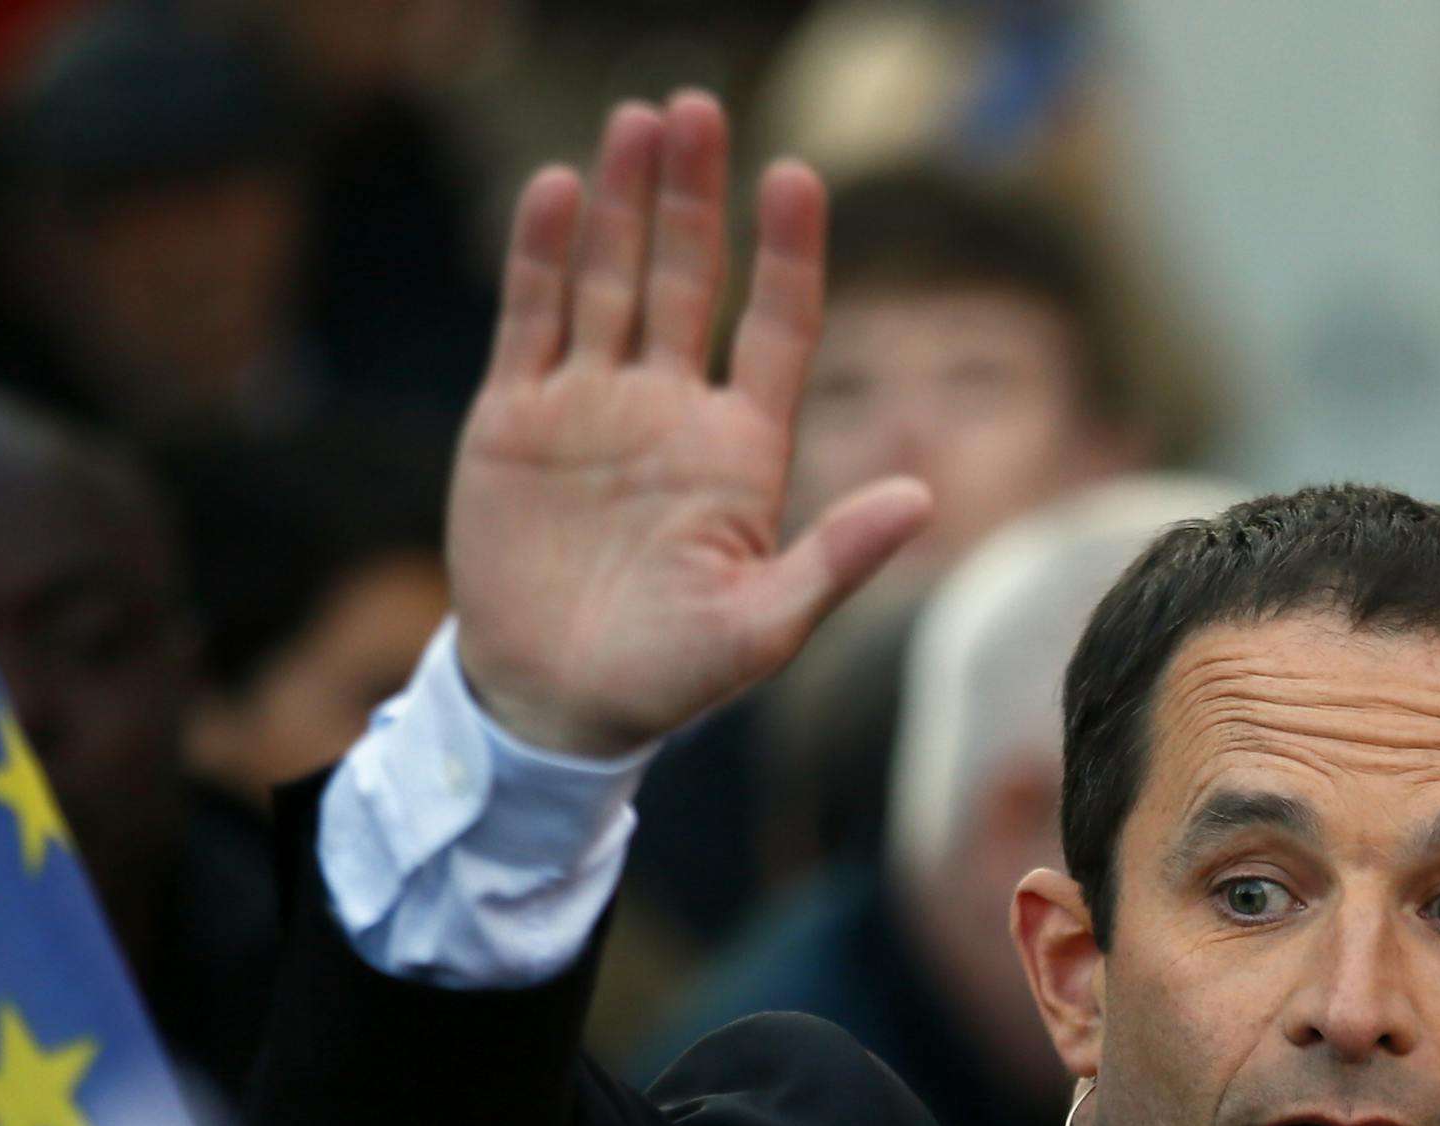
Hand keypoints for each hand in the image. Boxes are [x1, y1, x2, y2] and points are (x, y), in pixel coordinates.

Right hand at [447, 93, 932, 756]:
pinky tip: (556, 189)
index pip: (778, 327)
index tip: (795, 178)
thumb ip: (836, 560)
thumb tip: (922, 498)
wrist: (554, 702)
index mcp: (739, 450)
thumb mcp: (762, 630)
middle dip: (695, 196)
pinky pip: (532, 320)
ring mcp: (591, 405)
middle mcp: (670, 411)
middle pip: (692, 279)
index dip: (788, 253)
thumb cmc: (669, 675)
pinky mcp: (517, 418)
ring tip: (637, 121)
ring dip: (624, 203)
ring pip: (612, 280)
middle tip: (696, 109)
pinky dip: (541, 256)